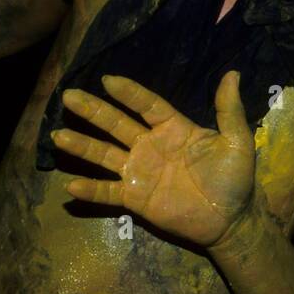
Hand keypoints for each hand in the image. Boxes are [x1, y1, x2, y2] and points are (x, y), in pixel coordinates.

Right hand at [50, 72, 255, 247]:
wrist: (230, 220)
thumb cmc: (234, 178)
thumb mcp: (236, 141)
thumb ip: (230, 110)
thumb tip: (233, 73)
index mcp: (174, 128)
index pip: (147, 105)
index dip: (129, 93)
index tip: (107, 79)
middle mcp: (151, 146)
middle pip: (117, 124)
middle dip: (93, 110)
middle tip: (69, 95)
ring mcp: (140, 172)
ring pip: (105, 155)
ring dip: (82, 145)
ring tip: (57, 134)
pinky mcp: (135, 199)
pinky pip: (108, 192)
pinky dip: (90, 190)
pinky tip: (70, 185)